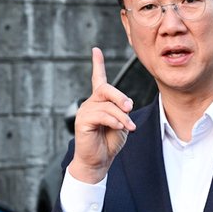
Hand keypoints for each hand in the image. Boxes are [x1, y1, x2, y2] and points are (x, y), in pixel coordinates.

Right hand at [68, 47, 135, 184]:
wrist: (98, 161)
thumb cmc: (109, 142)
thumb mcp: (121, 124)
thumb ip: (122, 111)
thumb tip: (125, 105)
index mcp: (99, 102)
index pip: (97, 79)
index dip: (97, 64)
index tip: (95, 50)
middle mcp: (90, 103)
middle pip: (105, 89)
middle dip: (120, 96)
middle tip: (130, 107)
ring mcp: (85, 111)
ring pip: (107, 105)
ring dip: (123, 116)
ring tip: (130, 127)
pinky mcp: (82, 121)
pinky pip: (102, 115)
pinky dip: (115, 121)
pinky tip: (120, 128)